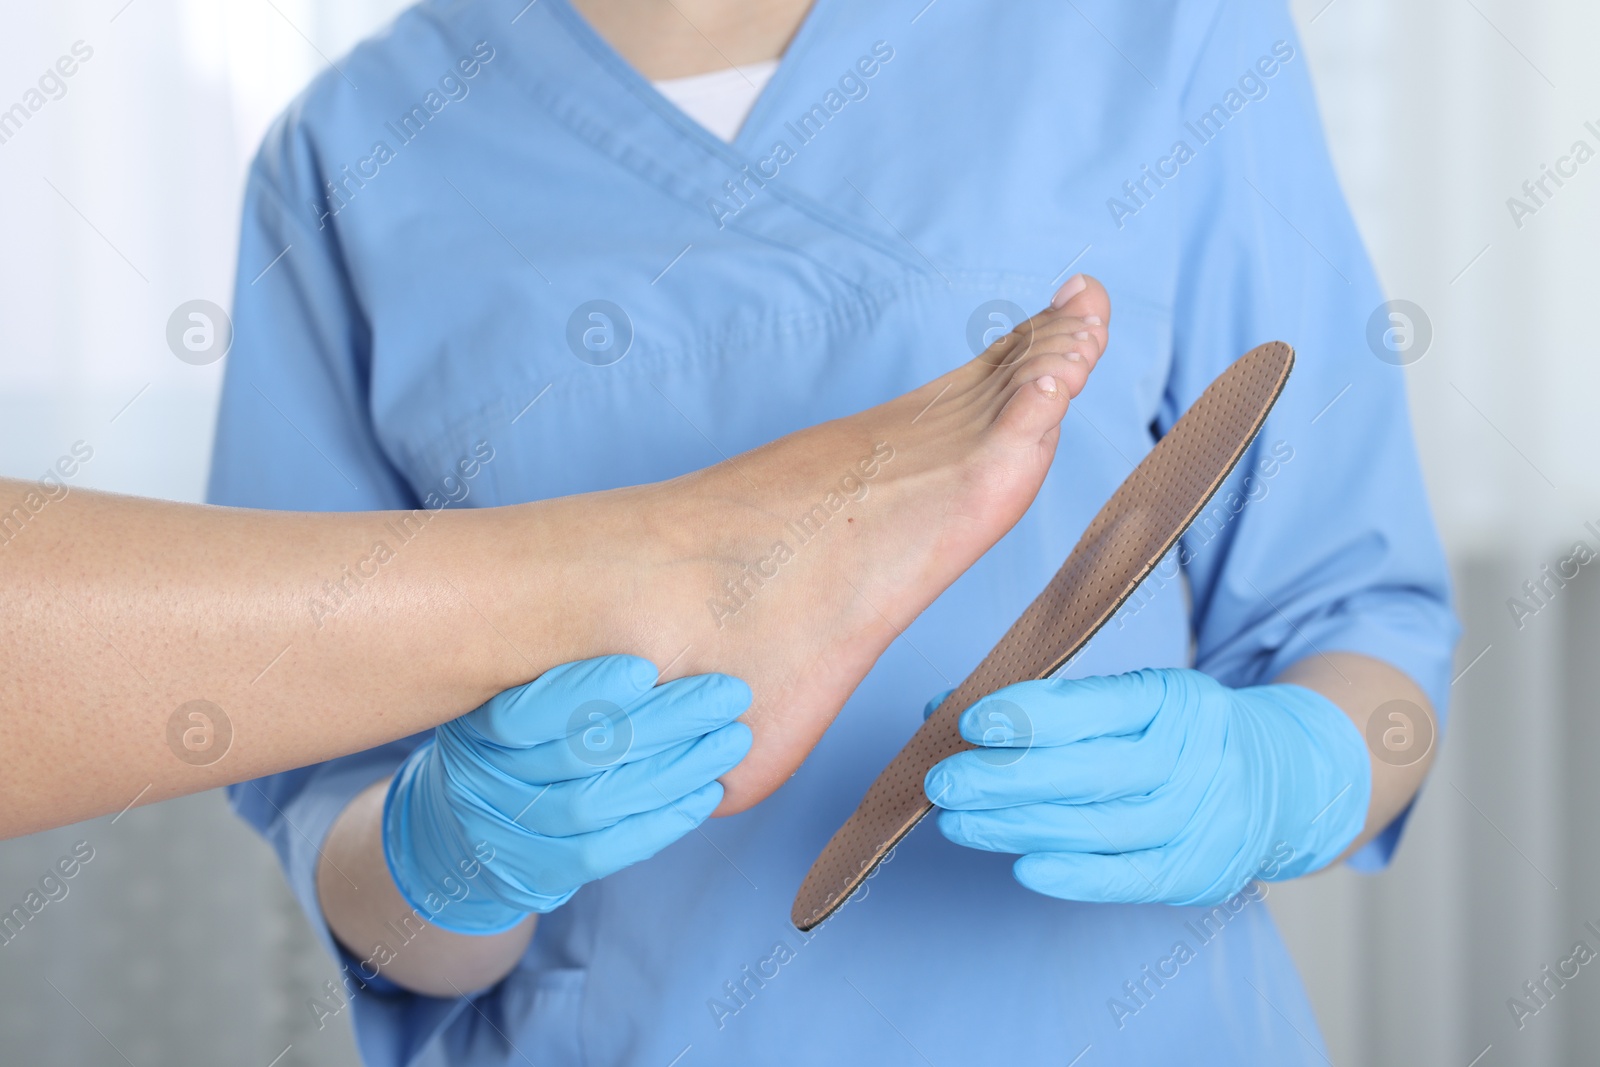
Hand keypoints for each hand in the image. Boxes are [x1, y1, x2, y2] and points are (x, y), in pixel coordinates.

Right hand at [384, 655, 751, 933]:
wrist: (466, 829)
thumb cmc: (512, 736)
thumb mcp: (511, 686)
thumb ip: (561, 657)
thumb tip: (645, 590)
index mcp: (478, 725)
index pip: (527, 714)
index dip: (586, 691)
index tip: (647, 667)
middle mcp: (486, 782)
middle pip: (584, 754)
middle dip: (667, 720)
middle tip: (730, 693)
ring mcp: (513, 833)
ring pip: (603, 803)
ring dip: (680, 768)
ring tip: (733, 738)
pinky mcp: (544, 871)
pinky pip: (610, 850)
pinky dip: (663, 820)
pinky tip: (708, 789)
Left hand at [923, 668, 1369, 905]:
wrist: (1282, 779)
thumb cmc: (1177, 733)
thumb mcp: (1130, 699)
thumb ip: (1044, 705)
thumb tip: (943, 710)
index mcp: (1170, 699)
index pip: (1093, 707)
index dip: (1028, 716)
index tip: (969, 722)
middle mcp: (1191, 756)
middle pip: (1088, 771)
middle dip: (1004, 779)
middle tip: (943, 783)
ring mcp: (1199, 817)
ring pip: (1098, 826)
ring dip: (1018, 828)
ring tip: (957, 823)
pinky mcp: (1197, 870)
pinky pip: (1128, 877)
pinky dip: (1073, 875)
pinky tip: (1022, 866)